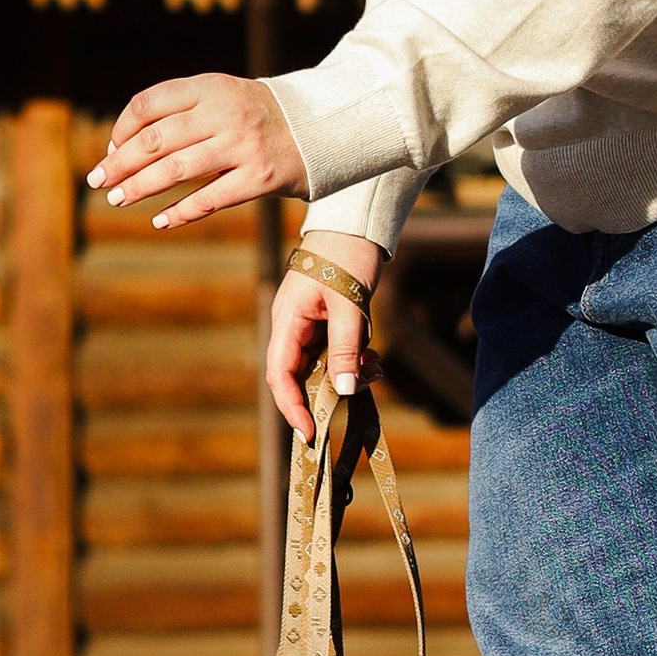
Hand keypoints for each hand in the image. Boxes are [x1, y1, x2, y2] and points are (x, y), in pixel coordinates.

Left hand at [88, 72, 308, 231]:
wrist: (324, 127)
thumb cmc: (260, 116)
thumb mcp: (224, 96)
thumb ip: (182, 112)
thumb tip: (124, 144)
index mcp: (211, 87)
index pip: (149, 103)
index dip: (122, 127)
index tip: (111, 148)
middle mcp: (225, 114)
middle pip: (155, 139)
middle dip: (120, 162)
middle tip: (98, 180)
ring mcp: (243, 146)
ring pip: (176, 170)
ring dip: (139, 187)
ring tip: (117, 199)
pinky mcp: (260, 177)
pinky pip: (209, 199)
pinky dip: (179, 212)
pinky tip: (159, 220)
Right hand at [268, 232, 383, 442]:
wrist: (355, 224)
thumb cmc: (348, 257)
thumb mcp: (350, 307)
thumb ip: (346, 349)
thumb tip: (343, 390)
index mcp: (287, 321)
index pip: (280, 374)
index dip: (292, 406)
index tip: (311, 431)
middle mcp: (291, 327)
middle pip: (299, 376)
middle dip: (328, 392)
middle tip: (359, 394)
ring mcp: (307, 326)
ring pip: (321, 367)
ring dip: (347, 374)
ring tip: (375, 367)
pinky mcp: (324, 323)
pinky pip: (333, 353)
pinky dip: (353, 360)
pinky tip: (374, 359)